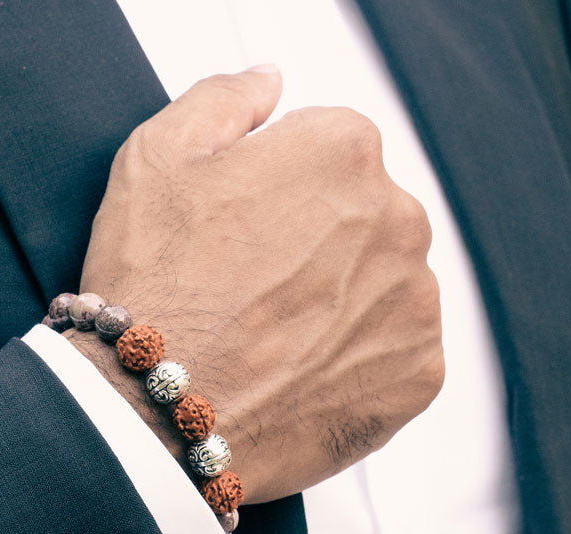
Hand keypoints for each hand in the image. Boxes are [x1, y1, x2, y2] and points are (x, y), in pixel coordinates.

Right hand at [69, 67, 443, 504]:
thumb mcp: (156, 157)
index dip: (273, 195)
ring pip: (382, 288)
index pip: (327, 154)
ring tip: (274, 338)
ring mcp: (415, 303)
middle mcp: (398, 219)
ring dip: (341, 304)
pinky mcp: (416, 375)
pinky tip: (301, 373)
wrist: (160, 413)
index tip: (240, 235)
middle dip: (315, 246)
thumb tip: (269, 81)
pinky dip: (356, 363)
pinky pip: (394, 354)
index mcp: (342, 152)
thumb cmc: (153, 288)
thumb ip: (225, 99)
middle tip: (252, 292)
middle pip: (362, 221)